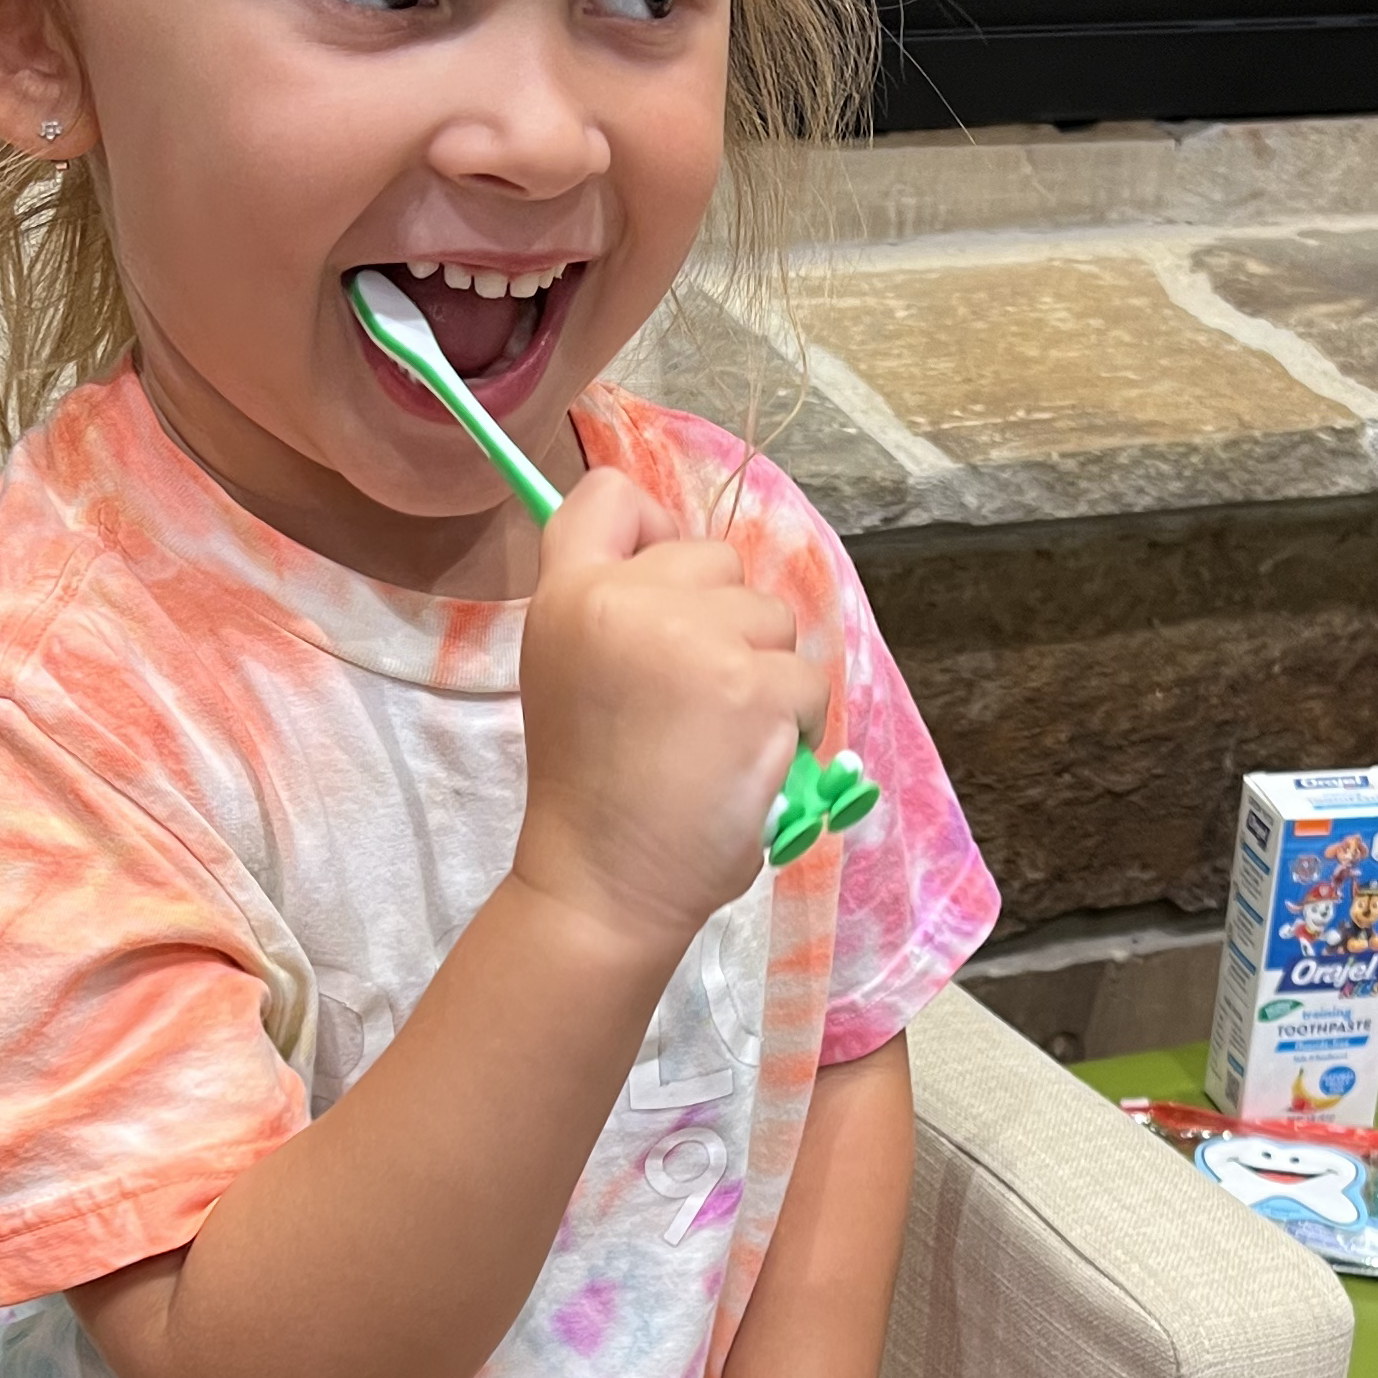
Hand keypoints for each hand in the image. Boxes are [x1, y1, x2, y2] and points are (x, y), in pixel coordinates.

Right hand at [511, 468, 828, 959]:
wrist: (605, 883)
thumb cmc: (592, 790)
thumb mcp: (568, 669)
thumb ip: (613, 605)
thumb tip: (686, 560)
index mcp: (568, 593)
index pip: (612, 494)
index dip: (653, 533)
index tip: (662, 596)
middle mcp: (627, 599)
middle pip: (716, 558)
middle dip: (724, 622)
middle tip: (690, 700)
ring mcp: (696, 639)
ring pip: (773, 619)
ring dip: (767, 674)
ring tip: (720, 737)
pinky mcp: (755, 686)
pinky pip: (809, 679)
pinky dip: (796, 723)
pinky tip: (751, 762)